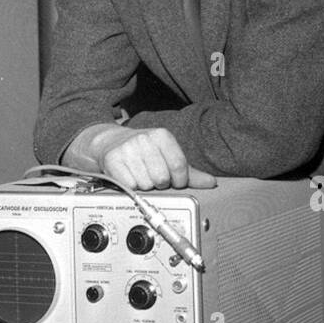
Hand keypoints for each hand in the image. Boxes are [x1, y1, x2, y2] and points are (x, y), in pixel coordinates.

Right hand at [88, 126, 216, 190]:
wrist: (111, 142)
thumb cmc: (144, 152)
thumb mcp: (167, 157)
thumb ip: (190, 172)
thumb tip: (212, 182)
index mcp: (162, 136)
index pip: (179, 166)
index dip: (179, 180)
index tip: (173, 180)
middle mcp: (144, 139)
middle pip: (162, 178)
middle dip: (160, 183)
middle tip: (153, 175)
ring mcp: (127, 148)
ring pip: (146, 184)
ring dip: (144, 185)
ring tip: (140, 174)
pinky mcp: (113, 160)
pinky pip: (130, 186)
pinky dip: (131, 186)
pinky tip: (129, 176)